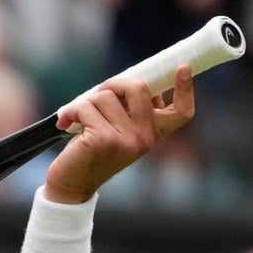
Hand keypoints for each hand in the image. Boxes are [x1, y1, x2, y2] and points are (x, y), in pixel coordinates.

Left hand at [48, 64, 194, 202]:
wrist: (72, 185)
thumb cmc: (91, 154)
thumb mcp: (118, 133)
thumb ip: (128, 112)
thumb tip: (126, 84)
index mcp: (153, 134)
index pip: (182, 112)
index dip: (186, 89)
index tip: (183, 67)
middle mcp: (145, 138)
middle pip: (138, 87)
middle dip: (112, 84)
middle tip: (95, 97)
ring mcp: (127, 139)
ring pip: (106, 95)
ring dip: (86, 102)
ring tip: (77, 119)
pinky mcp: (103, 139)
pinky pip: (86, 106)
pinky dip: (71, 111)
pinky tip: (66, 124)